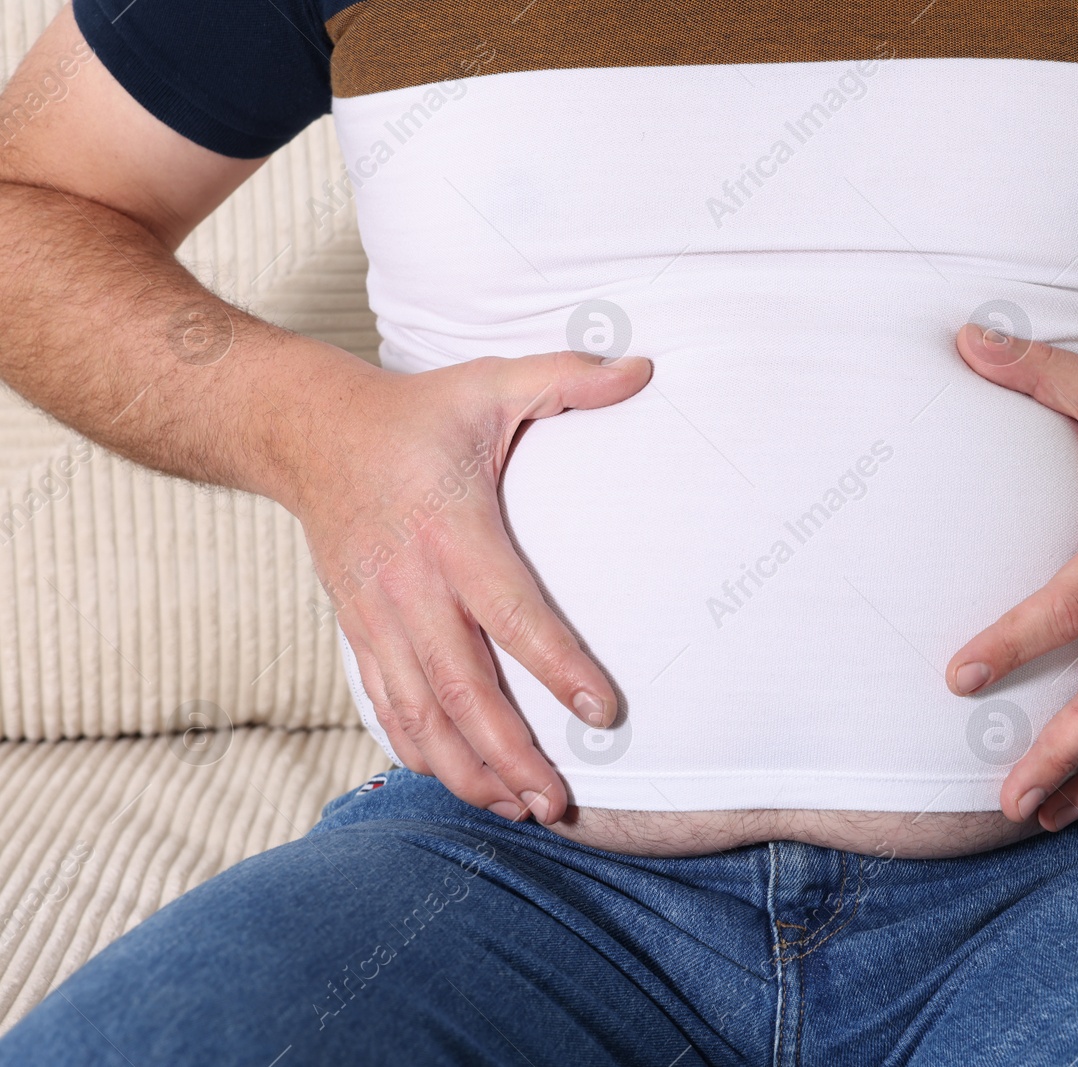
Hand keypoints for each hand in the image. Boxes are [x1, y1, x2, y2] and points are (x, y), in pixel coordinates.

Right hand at [292, 349, 652, 824]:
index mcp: (451, 530)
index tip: (603, 711)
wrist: (306, 432)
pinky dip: (422, 753)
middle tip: (562, 802)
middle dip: (512, 754)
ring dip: (469, 770)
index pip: (510, 611)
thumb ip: (566, 380)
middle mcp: (409, 585)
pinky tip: (462, 785)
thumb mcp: (491, 383)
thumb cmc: (417, 414)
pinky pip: (388, 707)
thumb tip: (644, 369)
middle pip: (462, 689)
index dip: (555, 665)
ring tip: (522, 811)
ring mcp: (376, 616)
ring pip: (420, 715)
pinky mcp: (357, 631)